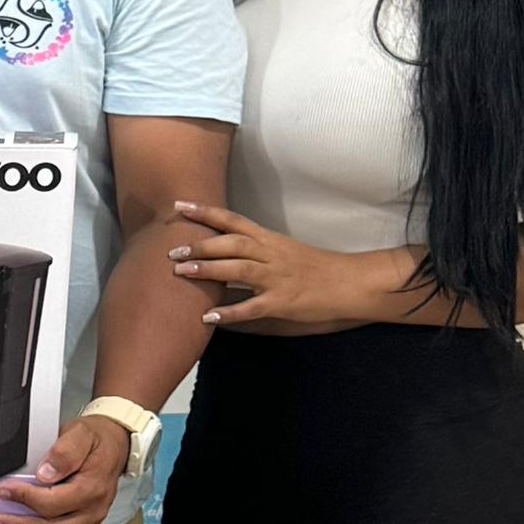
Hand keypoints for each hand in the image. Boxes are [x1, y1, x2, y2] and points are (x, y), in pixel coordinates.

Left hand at [0, 409, 129, 523]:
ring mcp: (85, 523)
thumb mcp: (82, 433)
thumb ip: (65, 451)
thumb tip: (45, 472)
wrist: (116, 446)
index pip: (53, 503)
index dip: (25, 498)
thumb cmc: (97, 441)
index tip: (3, 490)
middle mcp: (91, 511)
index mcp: (92, 489)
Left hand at [164, 204, 387, 333]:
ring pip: (239, 269)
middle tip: (171, 247)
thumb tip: (221, 254)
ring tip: (181, 271)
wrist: (352, 283)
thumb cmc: (317, 268)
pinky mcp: (283, 302)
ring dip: (208, 270)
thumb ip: (255, 251)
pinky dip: (230, 312)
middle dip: (201, 243)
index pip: (234, 220)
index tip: (179, 206)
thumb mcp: (284, 252)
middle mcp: (271, 254)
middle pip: (232, 243)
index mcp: (270, 240)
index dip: (206, 212)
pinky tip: (209, 317)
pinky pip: (253, 308)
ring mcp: (277, 278)